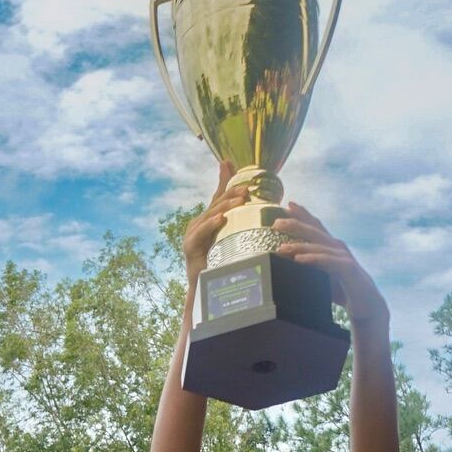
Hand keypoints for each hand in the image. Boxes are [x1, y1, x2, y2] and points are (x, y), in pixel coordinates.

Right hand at [183, 163, 249, 283]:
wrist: (205, 289)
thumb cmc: (220, 266)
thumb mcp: (234, 243)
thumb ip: (242, 228)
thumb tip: (262, 219)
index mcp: (208, 220)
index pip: (217, 196)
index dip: (224, 179)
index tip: (228, 162)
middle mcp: (198, 223)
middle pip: (216, 203)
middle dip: (231, 191)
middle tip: (247, 187)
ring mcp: (192, 233)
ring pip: (210, 215)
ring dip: (226, 206)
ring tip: (240, 200)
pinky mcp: (190, 246)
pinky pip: (202, 232)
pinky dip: (211, 225)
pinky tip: (221, 219)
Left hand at [273, 204, 388, 330]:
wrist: (367, 305)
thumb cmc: (343, 290)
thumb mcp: (322, 276)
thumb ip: (308, 268)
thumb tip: (285, 266)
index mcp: (331, 247)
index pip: (315, 227)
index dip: (302, 214)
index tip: (286, 205)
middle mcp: (337, 247)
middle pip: (314, 231)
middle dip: (295, 224)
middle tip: (276, 222)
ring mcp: (343, 257)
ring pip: (318, 247)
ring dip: (298, 246)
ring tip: (281, 248)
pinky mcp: (348, 269)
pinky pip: (327, 262)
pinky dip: (313, 259)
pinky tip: (299, 259)